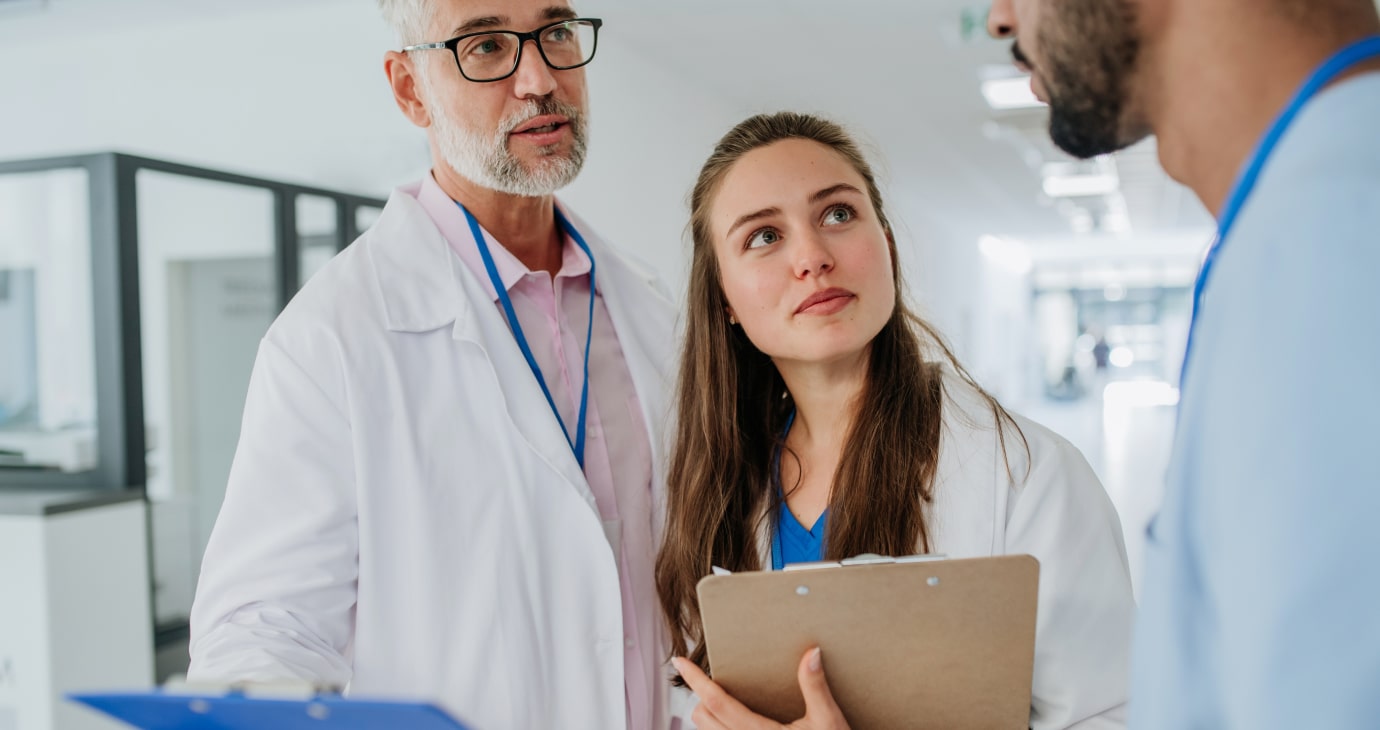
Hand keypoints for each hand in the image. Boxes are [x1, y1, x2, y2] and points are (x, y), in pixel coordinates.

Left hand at [672, 647, 849, 729]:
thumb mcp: (828, 719)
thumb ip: (815, 687)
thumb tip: (811, 653)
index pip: (718, 703)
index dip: (697, 681)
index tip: (681, 661)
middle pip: (703, 719)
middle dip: (702, 697)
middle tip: (712, 678)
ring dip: (708, 714)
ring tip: (721, 698)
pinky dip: (719, 728)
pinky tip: (733, 719)